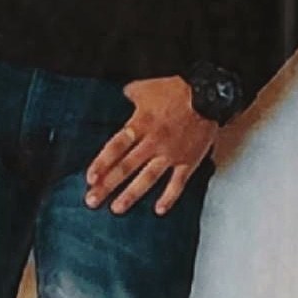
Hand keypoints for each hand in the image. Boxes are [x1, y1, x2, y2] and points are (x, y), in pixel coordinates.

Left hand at [84, 75, 217, 215]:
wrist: (207, 96)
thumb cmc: (176, 90)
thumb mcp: (146, 87)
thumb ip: (131, 94)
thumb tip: (122, 95)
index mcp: (140, 124)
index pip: (116, 147)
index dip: (102, 163)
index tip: (90, 178)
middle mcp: (153, 142)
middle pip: (126, 167)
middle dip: (108, 185)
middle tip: (92, 200)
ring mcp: (170, 154)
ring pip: (147, 178)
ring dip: (131, 195)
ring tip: (116, 209)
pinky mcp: (187, 162)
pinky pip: (177, 183)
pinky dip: (169, 198)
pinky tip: (159, 210)